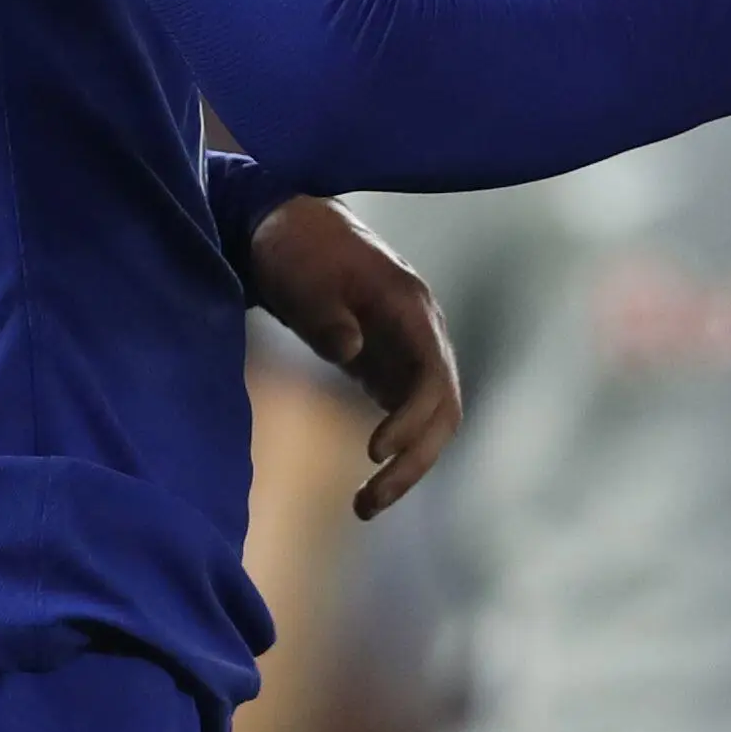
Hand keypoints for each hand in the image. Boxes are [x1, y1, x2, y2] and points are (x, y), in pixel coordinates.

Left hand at [243, 196, 460, 519]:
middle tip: (366, 504)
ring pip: (431, 418)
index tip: (374, 453)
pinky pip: (408, 415)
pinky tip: (368, 481)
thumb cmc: (294, 247)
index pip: (433, 374)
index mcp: (409, 306)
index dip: (412, 419)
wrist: (288, 224)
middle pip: (442, 408)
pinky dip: (397, 450)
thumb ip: (326, 314)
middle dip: (414, 460)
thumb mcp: (300, 276)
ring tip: (364, 507)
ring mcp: (408, 349)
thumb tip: (351, 350)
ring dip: (408, 464)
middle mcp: (421, 333)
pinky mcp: (388, 364)